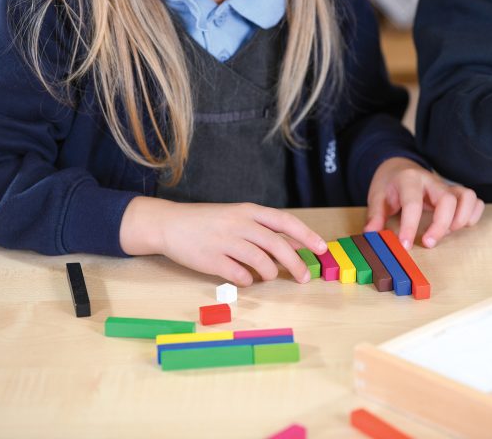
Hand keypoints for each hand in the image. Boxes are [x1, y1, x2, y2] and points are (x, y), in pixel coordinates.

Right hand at [119, 197, 327, 285]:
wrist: (169, 224)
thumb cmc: (208, 222)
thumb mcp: (237, 216)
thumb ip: (262, 229)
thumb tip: (293, 247)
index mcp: (249, 211)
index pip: (285, 222)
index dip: (306, 235)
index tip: (321, 249)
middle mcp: (239, 224)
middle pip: (277, 245)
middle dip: (295, 264)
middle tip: (303, 277)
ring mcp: (225, 242)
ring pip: (261, 263)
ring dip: (269, 274)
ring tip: (266, 276)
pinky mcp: (212, 260)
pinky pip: (240, 276)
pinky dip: (247, 281)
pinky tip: (243, 278)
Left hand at [364, 157, 483, 249]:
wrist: (399, 166)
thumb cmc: (389, 184)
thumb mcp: (376, 196)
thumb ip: (375, 215)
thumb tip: (371, 235)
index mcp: (409, 180)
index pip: (413, 203)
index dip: (410, 226)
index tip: (405, 245)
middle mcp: (431, 181)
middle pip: (447, 200)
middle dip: (440, 226)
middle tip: (428, 243)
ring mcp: (446, 186)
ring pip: (467, 197)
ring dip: (461, 219)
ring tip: (447, 232)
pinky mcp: (456, 193)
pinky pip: (475, 201)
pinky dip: (472, 215)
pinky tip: (459, 226)